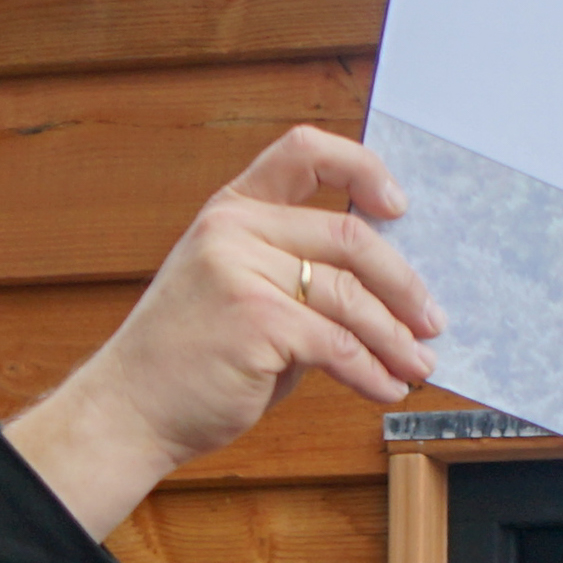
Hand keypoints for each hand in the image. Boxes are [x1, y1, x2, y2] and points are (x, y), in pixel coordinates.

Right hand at [4, 127, 446, 539]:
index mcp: (232, 209)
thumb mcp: (241, 293)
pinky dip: (372, 372)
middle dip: (404, 286)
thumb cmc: (193, 359)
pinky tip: (385, 388)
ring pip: (352, 297)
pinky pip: (339, 344)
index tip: (399, 206)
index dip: (362, 169)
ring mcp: (241, 270)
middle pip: (351, 237)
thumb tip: (388, 292)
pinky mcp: (255, 319)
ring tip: (417, 367)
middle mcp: (234, 228)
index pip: (304, 153)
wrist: (130, 409)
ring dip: (396, 339)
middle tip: (432, 322)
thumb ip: (299, 276)